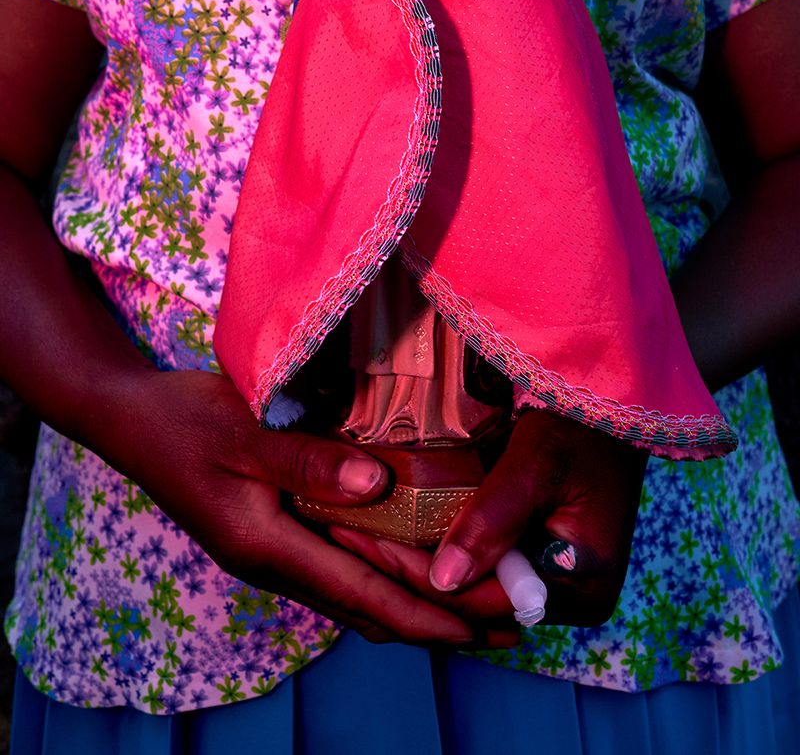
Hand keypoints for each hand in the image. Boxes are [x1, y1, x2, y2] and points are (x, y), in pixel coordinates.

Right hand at [112, 368, 475, 646]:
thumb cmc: (184, 422)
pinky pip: (343, 569)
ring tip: (478, 609)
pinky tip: (416, 565)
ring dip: (420, 606)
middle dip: (441, 623)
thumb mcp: (242, 433)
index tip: (485, 627)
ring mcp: (275, 554)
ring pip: (360, 595)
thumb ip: (306, 460)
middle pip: (373, 607)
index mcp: (270, 547)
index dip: (429, 614)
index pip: (366, 593)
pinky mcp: (276, 535)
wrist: (131, 420)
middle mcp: (278, 564)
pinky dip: (388, 578)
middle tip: (508, 626)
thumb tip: (377, 485)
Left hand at [332, 408, 647, 636]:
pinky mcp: (537, 564)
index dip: (412, 573)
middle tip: (340, 536)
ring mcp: (552, 586)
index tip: (355, 539)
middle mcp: (568, 601)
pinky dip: (437, 553)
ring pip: (469, 590)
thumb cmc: (581, 422)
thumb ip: (493, 519)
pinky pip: (479, 570)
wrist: (611, 401)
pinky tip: (391, 531)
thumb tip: (442, 580)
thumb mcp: (537, 462)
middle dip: (404, 572)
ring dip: (415, 564)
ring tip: (353, 535)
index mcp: (578, 589)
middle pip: (469, 602)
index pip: (477, 599)